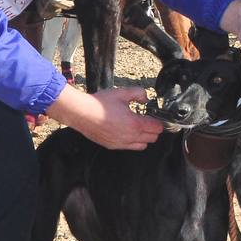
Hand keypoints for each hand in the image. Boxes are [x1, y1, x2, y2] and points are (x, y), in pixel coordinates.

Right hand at [46, 84, 163, 150]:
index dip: (159, 121)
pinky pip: (130, 147)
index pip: (157, 128)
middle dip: (153, 129)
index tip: (155, 116)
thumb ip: (139, 93)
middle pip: (152, 138)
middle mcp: (130, 137)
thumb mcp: (122, 92)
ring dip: (144, 137)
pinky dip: (133, 141)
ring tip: (137, 126)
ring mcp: (121, 143)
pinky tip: (126, 131)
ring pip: (142, 145)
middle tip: (147, 120)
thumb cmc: (100, 103)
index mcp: (135, 124)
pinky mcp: (113, 146)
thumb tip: (146, 99)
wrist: (81, 113)